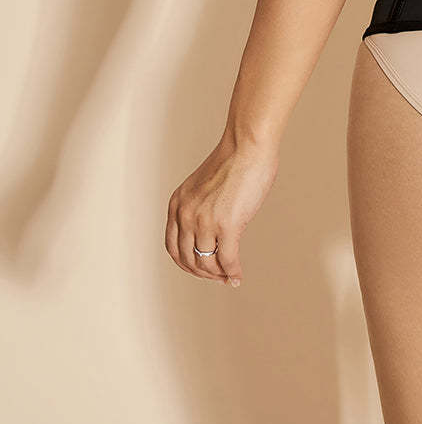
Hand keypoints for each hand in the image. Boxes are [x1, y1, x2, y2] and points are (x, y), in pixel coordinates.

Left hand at [165, 132, 278, 286]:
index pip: (173, 247)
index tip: (200, 268)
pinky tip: (238, 276)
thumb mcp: (203, 186)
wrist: (247, 145)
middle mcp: (185, 215)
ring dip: (218, 275)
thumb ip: (201, 207)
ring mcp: (204, 222)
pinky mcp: (227, 225)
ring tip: (228, 278)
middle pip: (188, 259)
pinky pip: (227, 259)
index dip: (186, 263)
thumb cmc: (233, 160)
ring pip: (207, 263)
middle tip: (217, 277)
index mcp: (177, 205)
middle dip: (202, 273)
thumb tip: (214, 231)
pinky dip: (232, 272)